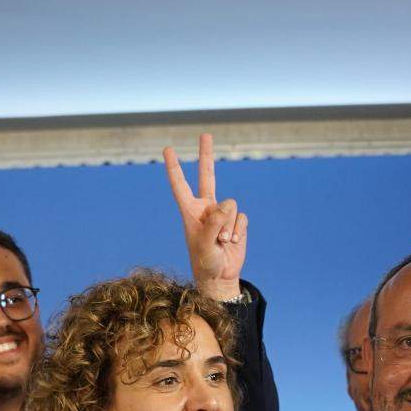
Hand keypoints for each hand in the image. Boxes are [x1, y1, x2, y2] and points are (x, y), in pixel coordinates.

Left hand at [164, 133, 244, 301]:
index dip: (174, 168)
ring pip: (230, 205)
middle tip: (206, 134)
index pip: (180, 186)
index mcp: (190, 211)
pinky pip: (241, 218)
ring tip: (222, 242)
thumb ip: (214, 223)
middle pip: (207, 176)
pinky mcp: (237, 222)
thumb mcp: (204, 244)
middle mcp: (206, 208)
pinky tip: (232, 243)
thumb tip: (227, 207)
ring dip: (228, 226)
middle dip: (206, 155)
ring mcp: (222, 214)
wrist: (220, 277)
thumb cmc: (205, 261)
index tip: (168, 149)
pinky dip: (238, 231)